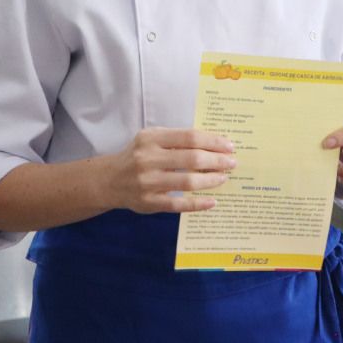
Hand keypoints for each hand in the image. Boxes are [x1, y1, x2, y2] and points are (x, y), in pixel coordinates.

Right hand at [107, 128, 236, 213]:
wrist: (109, 180)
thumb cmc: (138, 156)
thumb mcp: (151, 139)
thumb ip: (177, 139)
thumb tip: (215, 144)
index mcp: (151, 139)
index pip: (189, 138)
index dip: (213, 142)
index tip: (229, 145)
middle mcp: (148, 159)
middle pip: (191, 159)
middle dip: (216, 161)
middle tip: (232, 162)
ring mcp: (147, 183)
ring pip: (187, 182)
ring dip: (210, 180)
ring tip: (224, 178)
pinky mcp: (149, 203)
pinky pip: (178, 204)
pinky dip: (198, 204)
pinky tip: (212, 201)